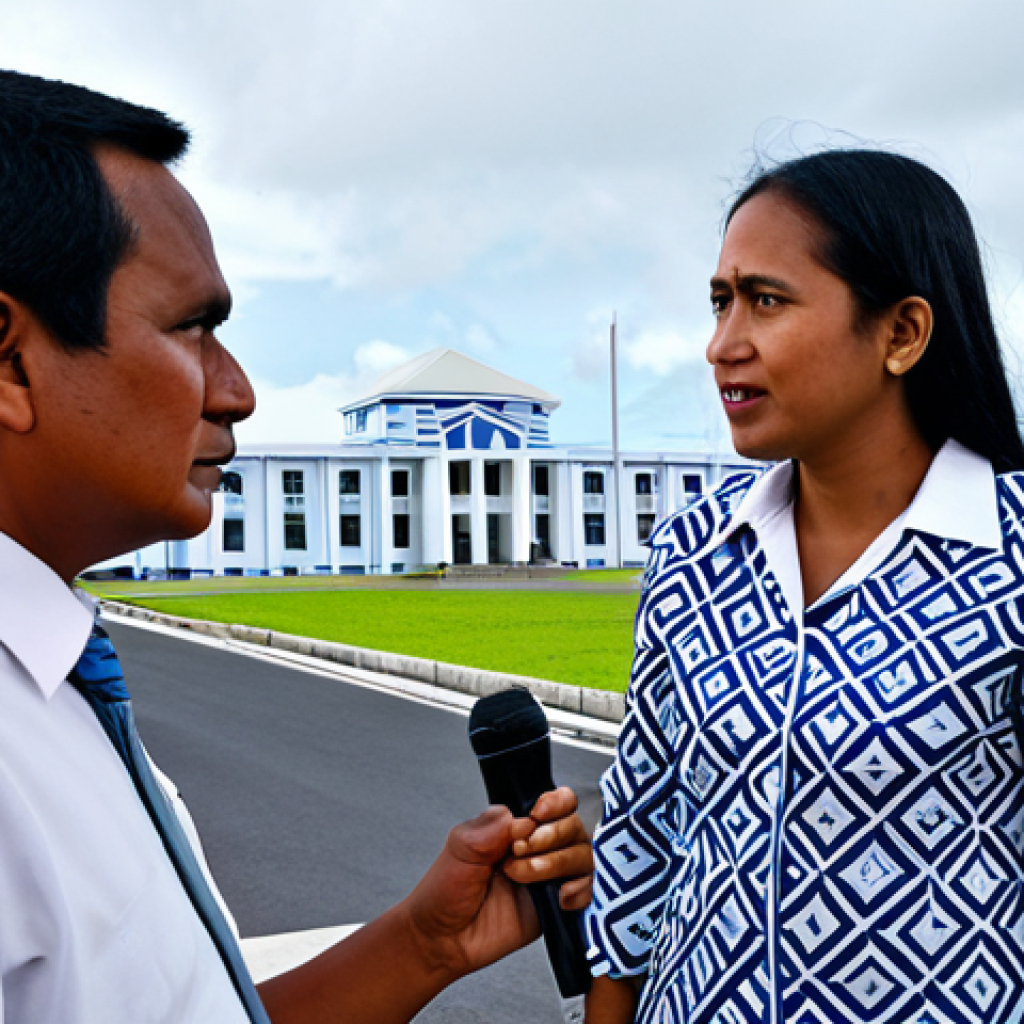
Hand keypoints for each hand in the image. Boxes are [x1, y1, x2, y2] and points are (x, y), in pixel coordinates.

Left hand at [399, 786, 592, 983]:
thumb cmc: (447, 890)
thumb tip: (523, 820)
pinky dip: (580, 891)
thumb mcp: (461, 847)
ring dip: (556, 863)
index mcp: (519, 827)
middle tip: (518, 851)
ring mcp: (550, 877)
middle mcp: (540, 848)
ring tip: (521, 876)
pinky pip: (586, 892)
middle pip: (574, 826)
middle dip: (551, 836)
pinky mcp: (556, 906)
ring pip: (582, 857)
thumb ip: (492, 826)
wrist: (442, 938)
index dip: (557, 803)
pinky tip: (559, 898)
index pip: (558, 802)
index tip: (537, 813)